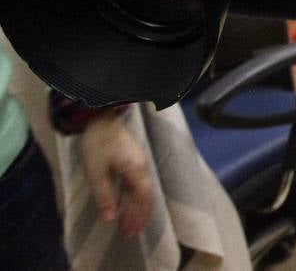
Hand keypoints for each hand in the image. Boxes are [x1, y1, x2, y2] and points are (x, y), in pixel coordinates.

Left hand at [78, 112, 154, 239]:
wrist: (99, 116)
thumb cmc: (98, 143)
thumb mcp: (97, 172)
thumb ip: (105, 196)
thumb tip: (111, 219)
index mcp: (136, 170)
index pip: (144, 199)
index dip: (139, 217)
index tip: (131, 233)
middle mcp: (141, 166)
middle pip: (144, 195)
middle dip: (138, 216)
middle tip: (128, 233)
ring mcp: (137, 161)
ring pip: (139, 189)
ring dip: (134, 207)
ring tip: (125, 223)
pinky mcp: (131, 158)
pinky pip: (135, 182)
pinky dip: (130, 196)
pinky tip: (123, 203)